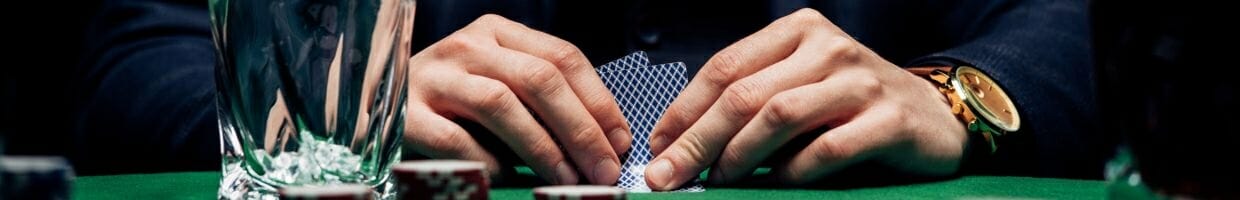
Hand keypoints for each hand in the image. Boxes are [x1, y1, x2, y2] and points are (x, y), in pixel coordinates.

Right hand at [402, 14, 631, 184]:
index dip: (599, 101)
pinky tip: (507, 177)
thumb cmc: (456, 104)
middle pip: (539, 79)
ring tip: (567, 180)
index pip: (563, 57)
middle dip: (581, 129)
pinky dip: (487, 161)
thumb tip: (606, 144)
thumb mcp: (502, 84)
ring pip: (501, 104)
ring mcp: (435, 77)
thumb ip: (544, 101)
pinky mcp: (407, 114)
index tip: (620, 142)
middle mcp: (468, 46)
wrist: (373, 105)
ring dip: (543, 147)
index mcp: (498, 32)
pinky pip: (456, 139)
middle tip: (603, 170)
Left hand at [644, 8, 966, 189]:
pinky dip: (792, 170)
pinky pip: (826, 149)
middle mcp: (828, 47)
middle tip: (668, 177)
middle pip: (744, 95)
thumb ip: (751, 103)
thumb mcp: (800, 87)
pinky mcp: (888, 120)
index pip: (724, 68)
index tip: (657, 148)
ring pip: (778, 116)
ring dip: (737, 156)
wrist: (935, 116)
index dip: (683, 111)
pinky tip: (776, 183)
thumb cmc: (852, 106)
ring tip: (716, 182)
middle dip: (696, 141)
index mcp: (798, 32)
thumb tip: (681, 145)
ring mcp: (860, 81)